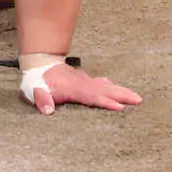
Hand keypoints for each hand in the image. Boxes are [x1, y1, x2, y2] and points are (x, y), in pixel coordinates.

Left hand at [23, 61, 141, 115]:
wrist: (39, 62)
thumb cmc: (37, 80)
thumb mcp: (34, 89)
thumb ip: (41, 99)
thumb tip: (47, 110)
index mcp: (71, 88)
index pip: (90, 95)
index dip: (104, 101)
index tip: (119, 106)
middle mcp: (81, 83)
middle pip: (103, 89)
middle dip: (121, 95)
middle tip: (138, 100)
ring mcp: (84, 81)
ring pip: (105, 85)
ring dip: (120, 91)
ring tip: (136, 97)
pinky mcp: (85, 81)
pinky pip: (101, 84)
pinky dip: (111, 87)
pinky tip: (118, 90)